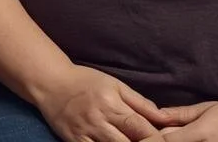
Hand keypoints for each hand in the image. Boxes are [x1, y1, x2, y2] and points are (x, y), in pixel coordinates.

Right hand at [32, 65, 170, 141]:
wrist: (50, 82)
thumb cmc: (85, 81)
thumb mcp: (115, 85)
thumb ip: (140, 103)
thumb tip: (165, 118)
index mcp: (112, 104)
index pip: (141, 129)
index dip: (156, 139)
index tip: (168, 141)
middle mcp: (99, 120)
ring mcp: (85, 133)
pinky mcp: (74, 141)